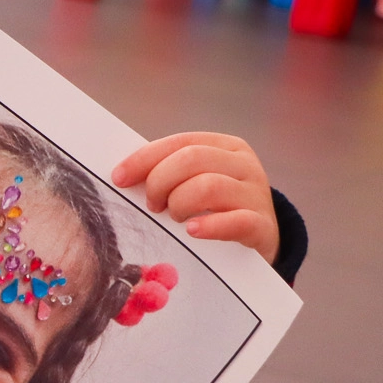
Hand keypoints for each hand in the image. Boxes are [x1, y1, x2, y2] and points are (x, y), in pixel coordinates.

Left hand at [112, 132, 278, 262]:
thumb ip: (170, 174)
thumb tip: (124, 175)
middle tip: (153, 205)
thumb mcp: (197, 183)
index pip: (180, 142)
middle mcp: (244, 165)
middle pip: (192, 159)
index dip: (145, 158)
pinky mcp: (263, 225)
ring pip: (208, 186)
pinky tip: (192, 231)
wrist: (261, 240)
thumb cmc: (217, 209)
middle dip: (160, 181)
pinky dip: (209, 226)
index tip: (119, 178)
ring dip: (180, 203)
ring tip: (176, 219)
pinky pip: (235, 221)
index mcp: (226, 147)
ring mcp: (256, 194)